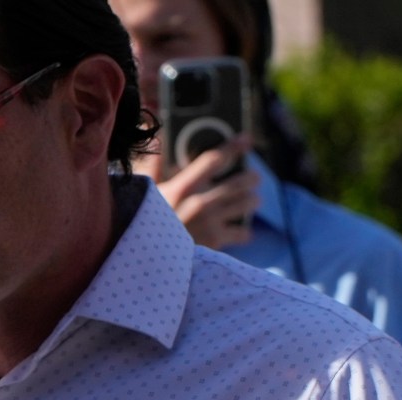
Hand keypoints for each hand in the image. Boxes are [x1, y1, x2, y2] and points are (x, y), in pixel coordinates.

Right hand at [138, 133, 260, 249]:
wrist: (151, 260)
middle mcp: (199, 203)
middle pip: (237, 183)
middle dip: (250, 178)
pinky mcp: (217, 242)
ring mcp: (210, 223)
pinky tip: (244, 231)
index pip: (213, 160)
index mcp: (182, 188)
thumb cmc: (146, 224)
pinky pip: (241, 233)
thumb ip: (154, 165)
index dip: (232, 147)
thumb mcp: (147, 193)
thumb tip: (157, 137)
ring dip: (252, 200)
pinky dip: (244, 232)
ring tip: (254, 200)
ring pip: (244, 205)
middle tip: (255, 177)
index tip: (246, 140)